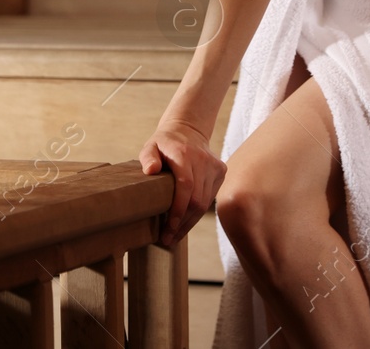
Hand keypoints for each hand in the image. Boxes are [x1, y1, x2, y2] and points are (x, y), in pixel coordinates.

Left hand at [139, 119, 224, 247]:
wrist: (188, 129)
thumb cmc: (164, 143)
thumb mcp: (150, 146)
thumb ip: (148, 157)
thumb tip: (150, 171)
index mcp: (184, 154)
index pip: (185, 187)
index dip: (178, 211)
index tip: (168, 229)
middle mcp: (203, 160)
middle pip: (196, 200)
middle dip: (183, 223)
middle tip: (168, 239)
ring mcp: (214, 167)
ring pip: (205, 203)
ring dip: (190, 222)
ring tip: (175, 235)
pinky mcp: (221, 172)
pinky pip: (210, 198)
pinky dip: (198, 213)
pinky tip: (186, 222)